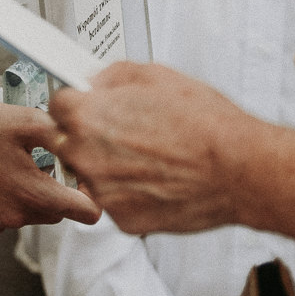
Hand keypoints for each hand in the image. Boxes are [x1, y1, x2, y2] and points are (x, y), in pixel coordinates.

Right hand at [0, 98, 100, 238]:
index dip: (91, 196)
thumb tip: (85, 146)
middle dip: (53, 192)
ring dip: (25, 197)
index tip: (81, 182)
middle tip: (38, 163)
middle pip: (55, 214)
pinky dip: (0, 203)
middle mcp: (15, 217)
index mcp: (33, 193)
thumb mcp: (25, 121)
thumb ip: (62, 136)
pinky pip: (1, 219)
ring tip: (6, 166)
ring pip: (27, 216)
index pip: (85, 213)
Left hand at [48, 62, 254, 235]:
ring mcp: (103, 192)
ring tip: (147, 155)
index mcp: (88, 117)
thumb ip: (112, 76)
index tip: (87, 105)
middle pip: (63, 142)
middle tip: (119, 130)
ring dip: (106, 165)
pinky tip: (156, 177)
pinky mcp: (123, 220)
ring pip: (88, 175)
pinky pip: (113, 201)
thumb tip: (95, 80)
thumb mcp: (155, 76)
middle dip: (84, 134)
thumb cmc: (205, 124)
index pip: (55, 104)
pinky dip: (128, 192)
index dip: (75, 102)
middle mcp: (87, 156)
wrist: (239, 169)